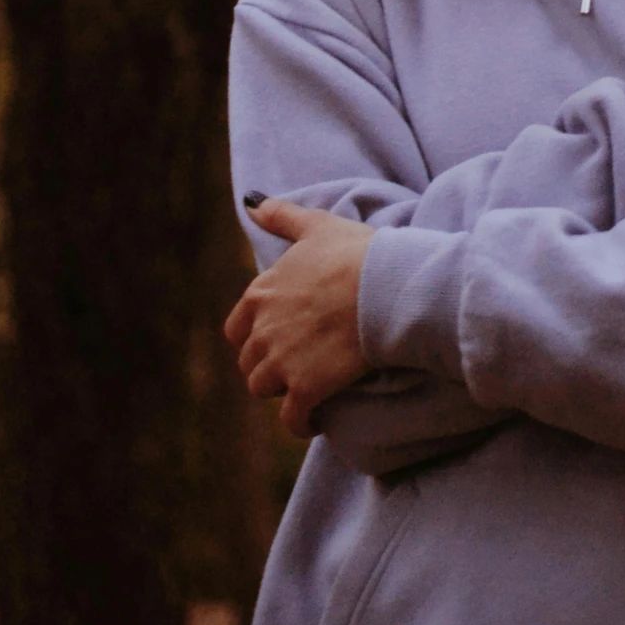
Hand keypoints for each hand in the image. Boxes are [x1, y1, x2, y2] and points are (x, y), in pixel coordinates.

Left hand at [223, 200, 372, 437]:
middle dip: (269, 366)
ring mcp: (281, 362)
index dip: (256, 337)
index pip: (237, 329)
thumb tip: (253, 203)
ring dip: (282, 392)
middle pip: (250, 362)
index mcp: (261, 294)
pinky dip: (301, 422)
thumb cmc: (356, 251)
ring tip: (308, 387)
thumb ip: (282, 216)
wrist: (386, 286)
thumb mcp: (316, 225)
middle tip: (299, 363)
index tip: (282, 337)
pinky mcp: (305, 389)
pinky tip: (317, 418)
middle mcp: (263, 330)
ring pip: (264, 389)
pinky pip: (291, 420)